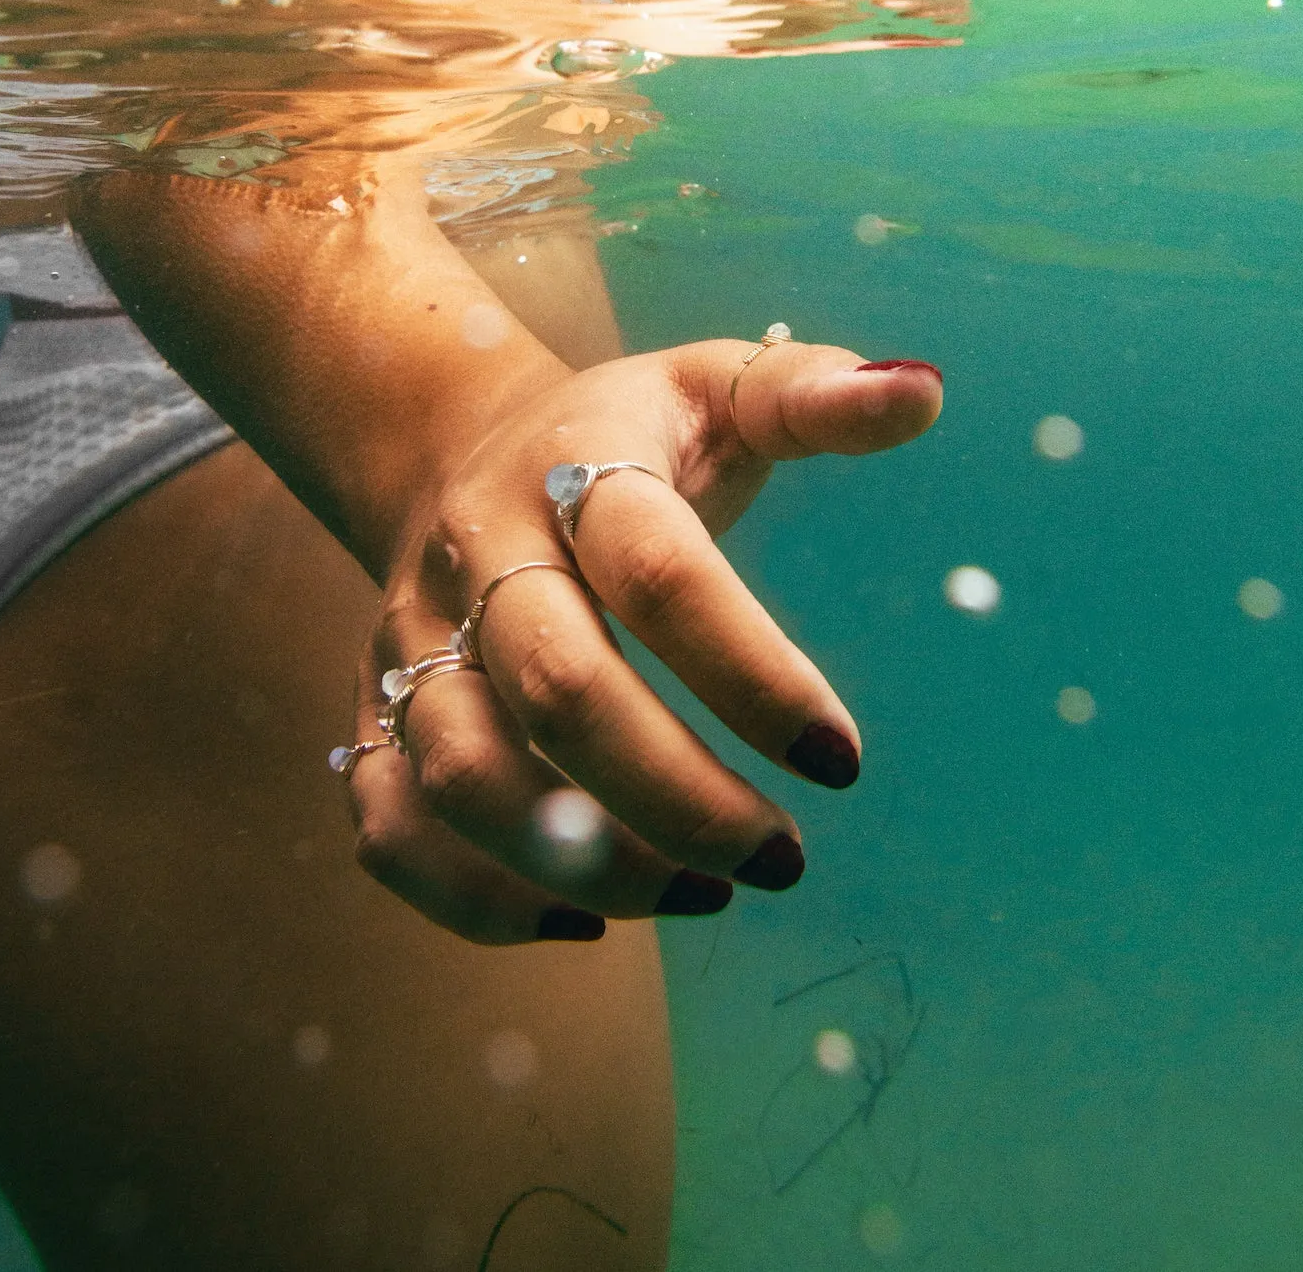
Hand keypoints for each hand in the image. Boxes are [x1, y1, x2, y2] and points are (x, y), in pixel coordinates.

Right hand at [344, 336, 941, 942]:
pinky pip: (391, 826)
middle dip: (680, 798)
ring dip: (590, 861)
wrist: (453, 450)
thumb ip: (814, 396)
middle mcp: (480, 555)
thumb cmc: (619, 436)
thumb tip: (926, 395)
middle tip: (782, 859)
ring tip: (706, 892)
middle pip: (559, 690)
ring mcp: (415, 640)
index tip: (841, 760)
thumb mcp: (715, 385)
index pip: (660, 574)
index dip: (753, 675)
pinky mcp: (375, 710)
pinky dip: (477, 898)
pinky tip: (590, 916)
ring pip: (465, 775)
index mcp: (576, 466)